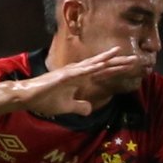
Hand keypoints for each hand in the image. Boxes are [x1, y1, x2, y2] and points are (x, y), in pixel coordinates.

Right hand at [18, 47, 142, 117]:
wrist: (27, 98)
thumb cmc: (45, 100)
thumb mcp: (68, 107)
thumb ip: (79, 106)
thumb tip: (89, 109)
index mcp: (80, 78)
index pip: (103, 73)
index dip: (117, 69)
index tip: (131, 67)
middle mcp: (77, 72)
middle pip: (102, 66)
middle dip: (118, 62)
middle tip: (135, 58)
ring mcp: (70, 73)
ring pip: (92, 65)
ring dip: (106, 60)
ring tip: (119, 53)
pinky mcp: (62, 77)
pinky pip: (78, 72)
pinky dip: (89, 69)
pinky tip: (99, 65)